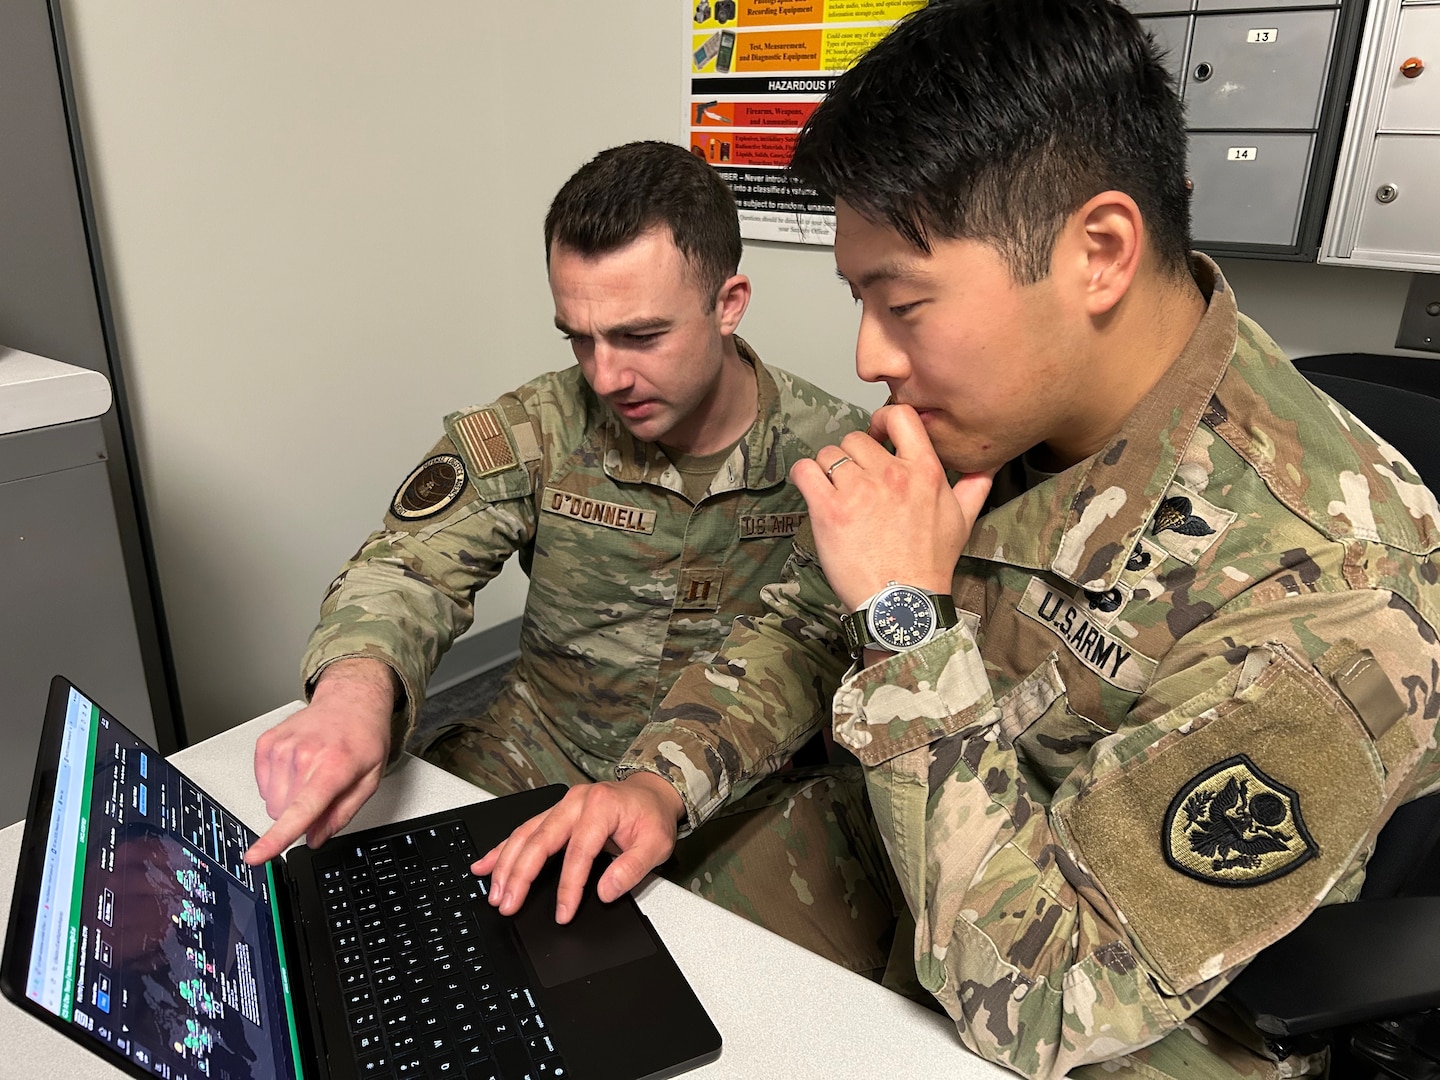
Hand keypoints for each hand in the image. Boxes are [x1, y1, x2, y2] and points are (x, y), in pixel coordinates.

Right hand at [243, 659, 396, 864]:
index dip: (276, 838)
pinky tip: (298, 765)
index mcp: (333, 767)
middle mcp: (303, 755)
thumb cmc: (363, 738)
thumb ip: (342, 814)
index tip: (256, 855)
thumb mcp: (369, 780)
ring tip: (312, 772)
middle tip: (323, 788)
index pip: (300, 810)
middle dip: (300, 812)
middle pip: (283, 813)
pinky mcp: (266, 743)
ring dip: (289, 797)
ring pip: (271, 802)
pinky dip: (278, 783)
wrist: (350, 700)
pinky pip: (262, 785)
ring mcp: (281, 747)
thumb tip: (315, 838)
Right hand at [472, 772, 683, 923]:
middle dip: (520, 876)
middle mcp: (576, 802)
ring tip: (494, 894)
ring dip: (505, 866)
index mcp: (601, 807)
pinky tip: (484, 865)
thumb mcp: (657, 844)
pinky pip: (523, 831)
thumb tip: (606, 892)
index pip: (578, 852)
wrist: (650, 794)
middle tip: (507, 905)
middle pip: (539, 841)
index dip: (568, 886)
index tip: (562, 913)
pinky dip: (502, 849)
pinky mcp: (554, 813)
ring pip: (524, 835)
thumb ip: (632, 868)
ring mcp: (561, 806)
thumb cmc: (651, 817)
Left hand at [790, 404, 995, 610]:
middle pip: (855, 439)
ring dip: (828, 471)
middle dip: (852, 458)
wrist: (903, 602)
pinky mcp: (829, 509)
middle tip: (855, 484)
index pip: (900, 417)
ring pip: (828, 454)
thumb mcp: (962, 522)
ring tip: (836, 495)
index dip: (881, 420)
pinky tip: (813, 492)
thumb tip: (987, 467)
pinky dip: (804, 477)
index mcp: (924, 471)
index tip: (876, 436)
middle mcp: (891, 474)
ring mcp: (858, 490)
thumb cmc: (930, 564)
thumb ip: (974, 487)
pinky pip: (805, 471)